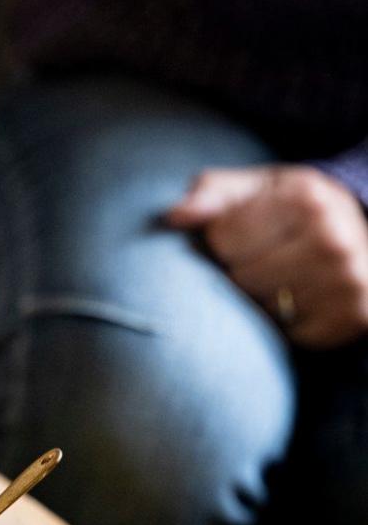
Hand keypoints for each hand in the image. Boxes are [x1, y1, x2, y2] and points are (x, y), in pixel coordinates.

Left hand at [168, 166, 367, 347]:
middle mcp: (334, 240)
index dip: (223, 240)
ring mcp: (348, 281)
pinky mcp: (352, 318)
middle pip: (242, 278)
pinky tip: (301, 301)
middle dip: (241, 272)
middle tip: (266, 259)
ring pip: (263, 309)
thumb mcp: (253, 189)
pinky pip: (289, 335)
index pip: (224, 239)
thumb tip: (175, 216)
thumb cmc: (288, 210)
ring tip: (282, 278)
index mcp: (306, 199)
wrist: (358, 233)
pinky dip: (285, 325)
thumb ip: (210, 195)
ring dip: (261, 300)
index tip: (246, 234)